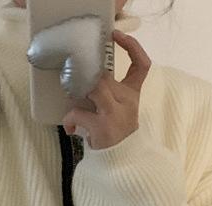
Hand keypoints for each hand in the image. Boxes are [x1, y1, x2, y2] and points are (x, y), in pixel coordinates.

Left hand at [62, 29, 151, 149]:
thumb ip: (110, 92)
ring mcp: (115, 113)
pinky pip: (78, 112)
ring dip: (77, 93)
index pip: (142, 66)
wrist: (123, 164)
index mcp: (132, 95)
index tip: (116, 36)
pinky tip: (71, 128)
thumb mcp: (120, 111)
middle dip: (86, 76)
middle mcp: (127, 102)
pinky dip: (69, 119)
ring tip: (73, 102)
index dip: (132, 46)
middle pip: (105, 76)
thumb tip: (84, 77)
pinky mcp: (102, 126)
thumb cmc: (116, 135)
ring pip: (93, 87)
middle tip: (73, 80)